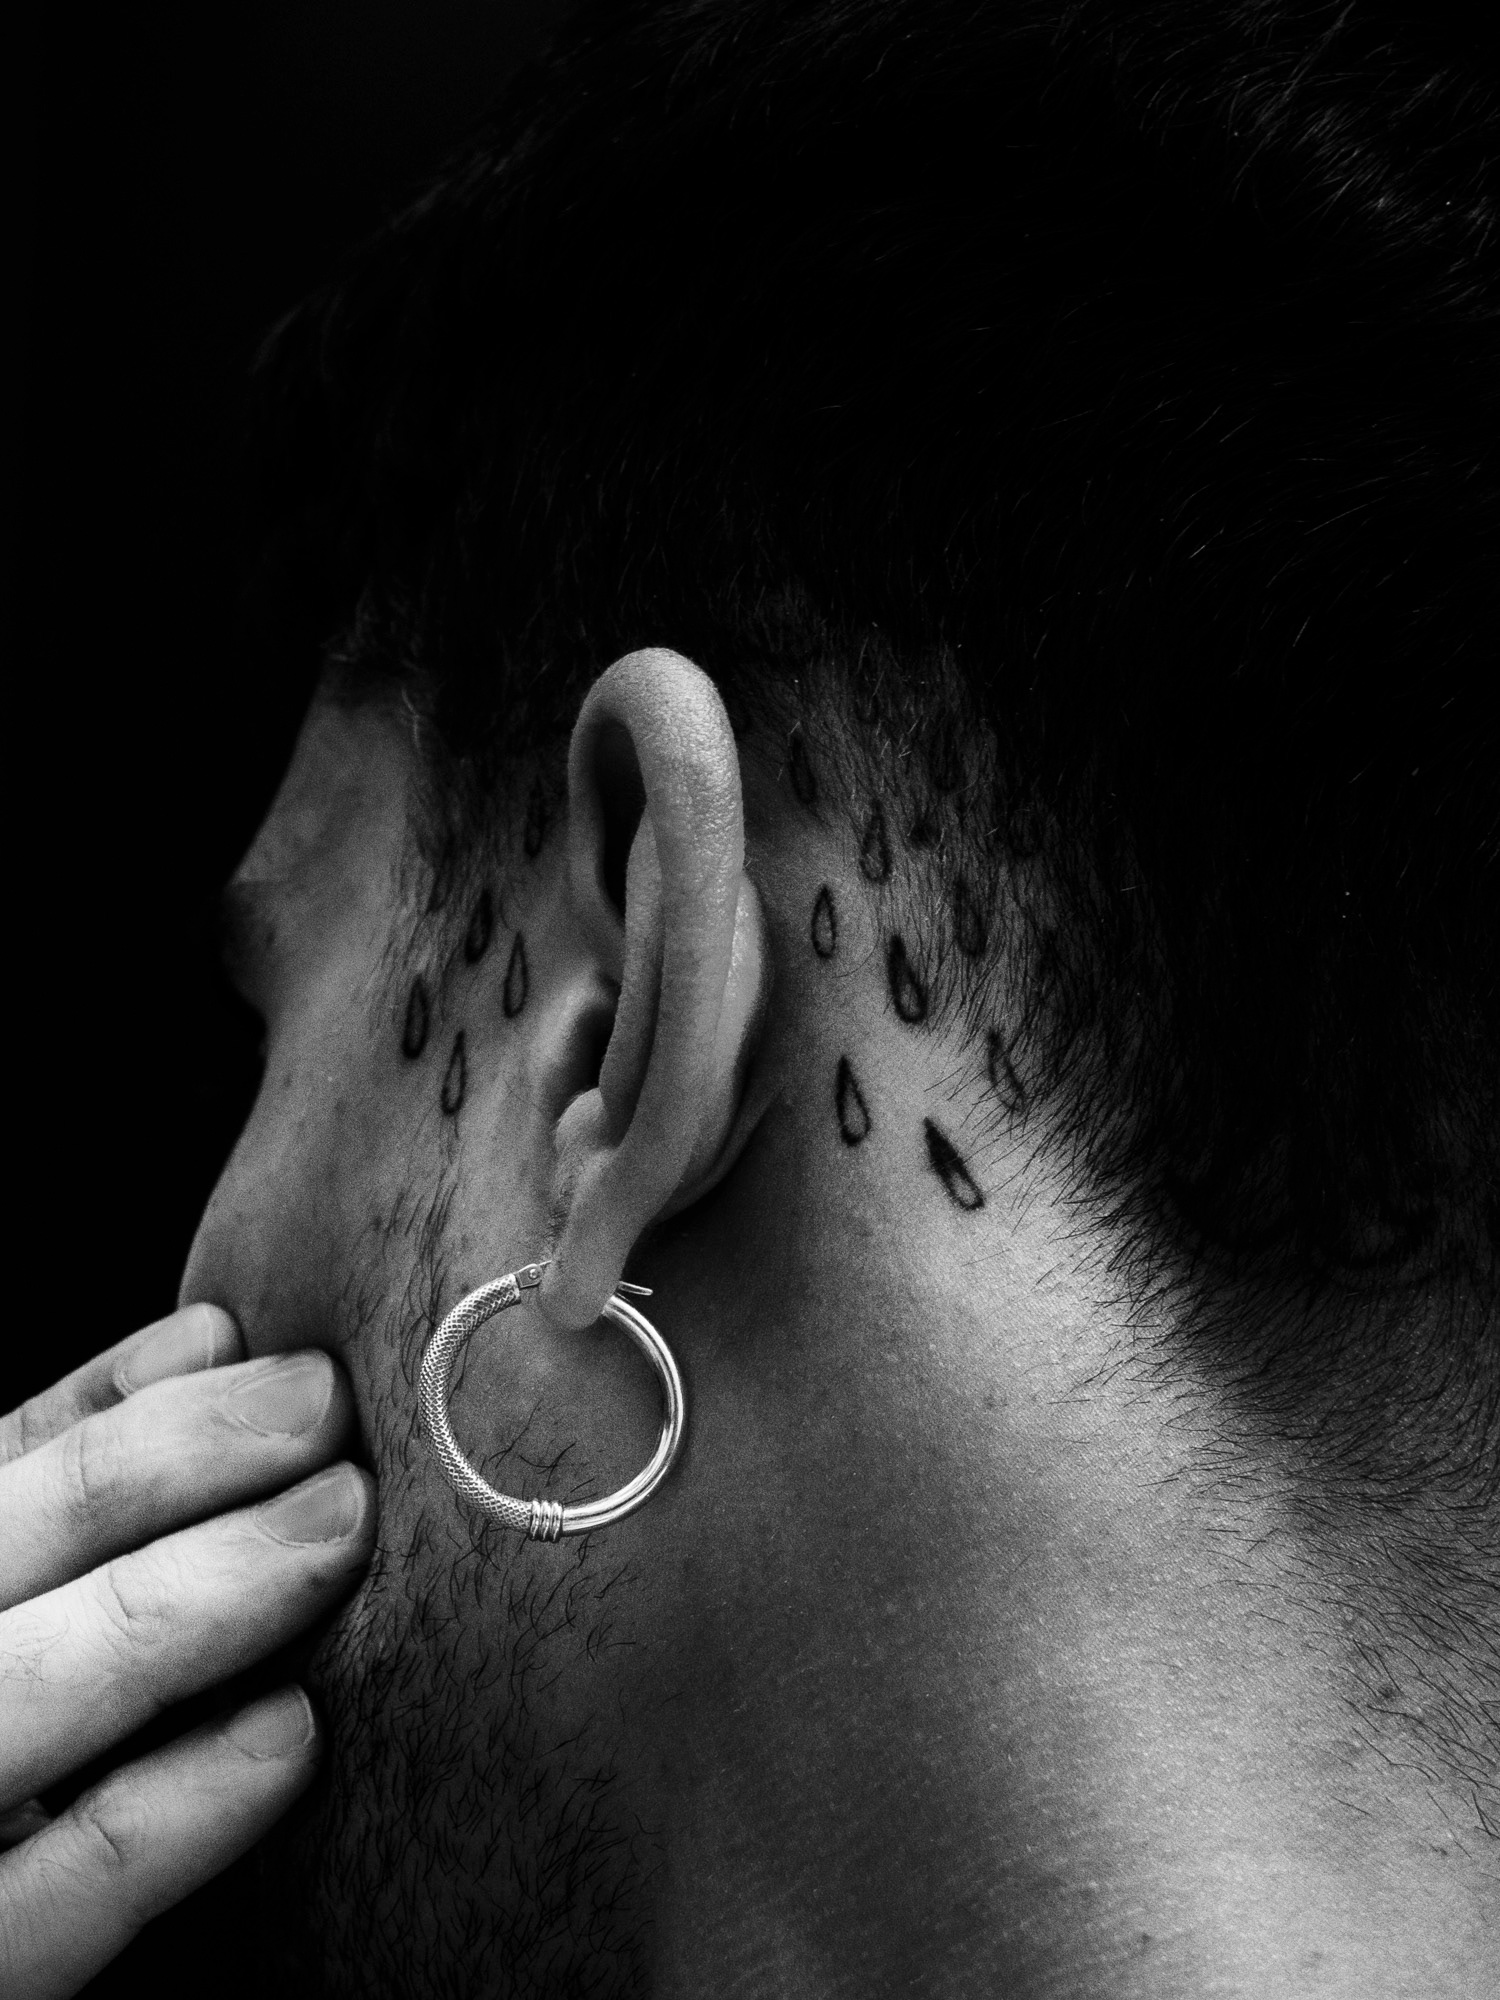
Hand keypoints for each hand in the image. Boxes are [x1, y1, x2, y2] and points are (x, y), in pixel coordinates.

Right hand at [0, 1305, 375, 1999]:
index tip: (283, 1363)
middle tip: (329, 1412)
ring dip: (186, 1598)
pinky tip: (288, 1733)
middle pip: (8, 1558)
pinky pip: (50, 1907)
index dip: (133, 1416)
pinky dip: (163, 1814)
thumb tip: (210, 1339)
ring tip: (338, 1525)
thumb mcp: (10, 1570)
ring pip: (24, 1698)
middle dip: (172, 1469)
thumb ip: (64, 1466)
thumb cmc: (31, 1704)